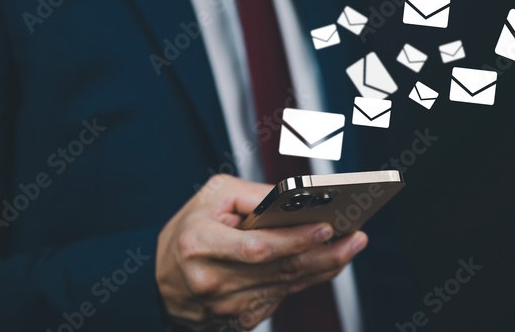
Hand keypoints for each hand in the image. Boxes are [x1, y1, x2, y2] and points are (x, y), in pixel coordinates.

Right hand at [155, 174, 367, 330]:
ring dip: (325, 267)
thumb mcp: (212, 197)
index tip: (327, 227)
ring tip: (352, 245)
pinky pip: (282, 297)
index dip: (294, 240)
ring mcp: (225, 306)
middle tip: (356, 238)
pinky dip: (307, 279)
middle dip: (324, 253)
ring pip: (287, 286)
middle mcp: (211, 280)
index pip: (257, 247)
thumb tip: (299, 198)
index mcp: (198, 244)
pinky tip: (328, 262)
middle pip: (279, 270)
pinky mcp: (239, 320)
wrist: (158, 281)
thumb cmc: (191, 228)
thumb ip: (255, 194)